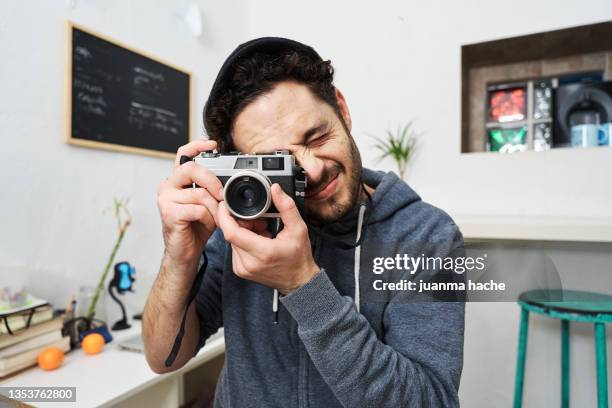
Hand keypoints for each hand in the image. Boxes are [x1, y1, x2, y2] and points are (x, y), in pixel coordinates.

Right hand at [157, 139, 223, 268]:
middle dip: (213, 181)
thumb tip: (233, 178)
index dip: (197, 145)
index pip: (183, 154)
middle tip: (223, 195)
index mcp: (178, 180)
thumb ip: (213, 188)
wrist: (185, 252)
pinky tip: (207, 225)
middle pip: (191, 169)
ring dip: (215, 208)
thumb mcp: (209, 203)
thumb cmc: (197, 227)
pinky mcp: (168, 212)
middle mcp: (168, 185)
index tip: (213, 144)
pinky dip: (208, 218)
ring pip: (199, 193)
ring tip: (217, 218)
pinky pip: (197, 209)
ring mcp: (166, 198)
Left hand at [217, 184, 319, 293]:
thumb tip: (275, 189)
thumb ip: (286, 207)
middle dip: (240, 221)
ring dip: (242, 230)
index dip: (225, 216)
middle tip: (259, 220)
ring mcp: (242, 268)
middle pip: (231, 234)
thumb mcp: (298, 229)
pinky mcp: (239, 270)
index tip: (225, 204)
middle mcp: (248, 263)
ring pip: (232, 240)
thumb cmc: (299, 257)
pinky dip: (243, 240)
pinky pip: (234, 248)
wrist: (298, 281)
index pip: (232, 233)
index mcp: (263, 252)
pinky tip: (258, 240)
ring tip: (261, 231)